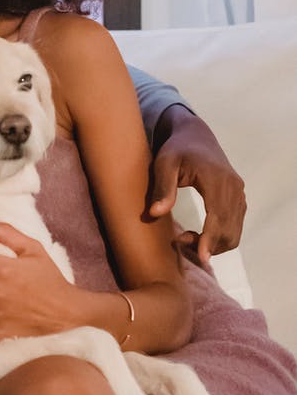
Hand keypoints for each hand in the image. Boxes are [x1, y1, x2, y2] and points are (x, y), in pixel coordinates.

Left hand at [147, 107, 245, 262]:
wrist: (195, 137)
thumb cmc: (176, 149)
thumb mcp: (164, 163)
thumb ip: (162, 188)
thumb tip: (155, 213)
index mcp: (218, 179)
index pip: (218, 216)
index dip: (210, 239)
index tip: (201, 258)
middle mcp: (234, 188)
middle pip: (229, 229)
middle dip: (207, 245)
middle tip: (179, 243)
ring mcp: (240, 194)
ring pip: (234, 232)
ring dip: (214, 244)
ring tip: (186, 239)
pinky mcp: (239, 199)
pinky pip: (235, 226)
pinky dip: (220, 238)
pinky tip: (198, 236)